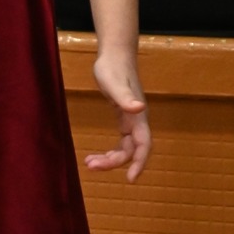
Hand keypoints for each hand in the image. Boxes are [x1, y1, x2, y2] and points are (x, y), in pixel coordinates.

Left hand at [84, 49, 150, 181]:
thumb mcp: (114, 83)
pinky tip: (95, 156)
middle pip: (131, 150)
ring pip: (125, 148)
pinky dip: (110, 151)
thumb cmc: (113, 67)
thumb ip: (125, 97)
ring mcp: (131, 120)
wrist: (114, 54)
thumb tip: (139, 108)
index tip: (131, 179)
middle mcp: (137, 120)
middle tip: (91, 166)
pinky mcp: (123, 117)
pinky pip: (121, 142)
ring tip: (89, 163)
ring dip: (110, 159)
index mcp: (138, 115)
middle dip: (114, 162)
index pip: (143, 145)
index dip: (139, 163)